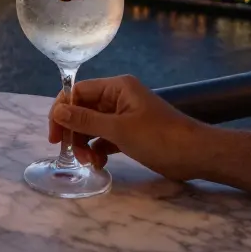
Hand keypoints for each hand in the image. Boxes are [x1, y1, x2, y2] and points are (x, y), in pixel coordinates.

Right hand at [48, 75, 208, 181]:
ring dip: (86, 143)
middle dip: (75, 131)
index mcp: (116, 87)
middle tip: (71, 153)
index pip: (77, 92)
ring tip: (91, 162)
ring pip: (93, 126)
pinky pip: (105, 137)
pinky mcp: (130, 133)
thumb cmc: (159, 137)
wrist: (195, 155)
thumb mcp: (118, 129)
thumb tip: (57, 111)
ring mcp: (125, 115)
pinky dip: (99, 149)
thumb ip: (85, 120)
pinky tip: (100, 164)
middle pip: (83, 110)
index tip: (55, 135)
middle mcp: (118, 97)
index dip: (62, 111)